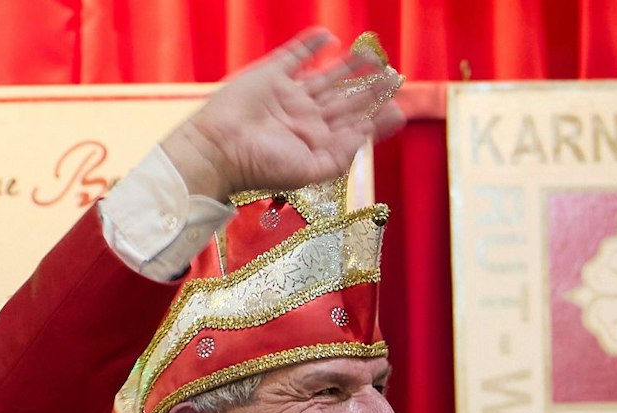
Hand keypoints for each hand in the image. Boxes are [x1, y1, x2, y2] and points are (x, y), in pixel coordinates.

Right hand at [160, 27, 404, 201]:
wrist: (218, 150)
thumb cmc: (262, 167)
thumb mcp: (311, 170)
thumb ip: (342, 154)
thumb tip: (369, 131)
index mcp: (316, 143)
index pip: (353, 128)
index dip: (376, 119)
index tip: (398, 109)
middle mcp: (305, 119)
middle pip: (345, 101)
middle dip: (369, 90)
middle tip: (394, 77)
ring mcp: (288, 95)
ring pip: (326, 77)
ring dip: (349, 66)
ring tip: (371, 55)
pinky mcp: (271, 75)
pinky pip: (296, 56)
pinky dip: (312, 45)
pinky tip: (329, 38)